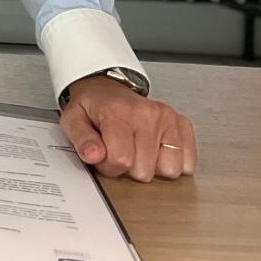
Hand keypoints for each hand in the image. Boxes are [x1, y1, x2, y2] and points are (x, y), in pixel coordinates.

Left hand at [59, 75, 196, 181]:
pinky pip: (187, 163)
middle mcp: (147, 114)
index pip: (121, 160)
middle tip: (121, 151)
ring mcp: (168, 118)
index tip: (104, 156)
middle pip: (144, 170)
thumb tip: (94, 155)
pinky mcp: (182, 124)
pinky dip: (171, 163)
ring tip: (138, 151)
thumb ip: (81, 140)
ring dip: (152, 167)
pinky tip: (156, 151)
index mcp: (117, 113)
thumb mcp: (73, 121)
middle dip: (129, 168)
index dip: (109, 167)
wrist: (108, 90)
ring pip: (168, 170)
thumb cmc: (93, 109)